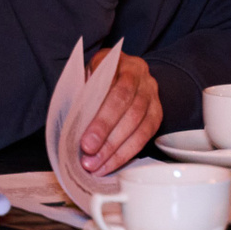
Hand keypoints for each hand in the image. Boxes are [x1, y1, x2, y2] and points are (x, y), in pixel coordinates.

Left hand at [81, 48, 161, 174]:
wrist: (124, 71)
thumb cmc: (98, 77)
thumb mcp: (88, 75)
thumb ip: (83, 93)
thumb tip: (74, 125)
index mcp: (123, 63)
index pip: (118, 91)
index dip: (103, 119)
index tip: (85, 142)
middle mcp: (143, 77)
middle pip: (130, 110)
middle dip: (108, 138)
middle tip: (89, 157)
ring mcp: (153, 95)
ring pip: (141, 126)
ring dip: (117, 150)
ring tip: (96, 166)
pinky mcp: (157, 113)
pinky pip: (146, 136)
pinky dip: (126, 153)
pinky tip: (109, 165)